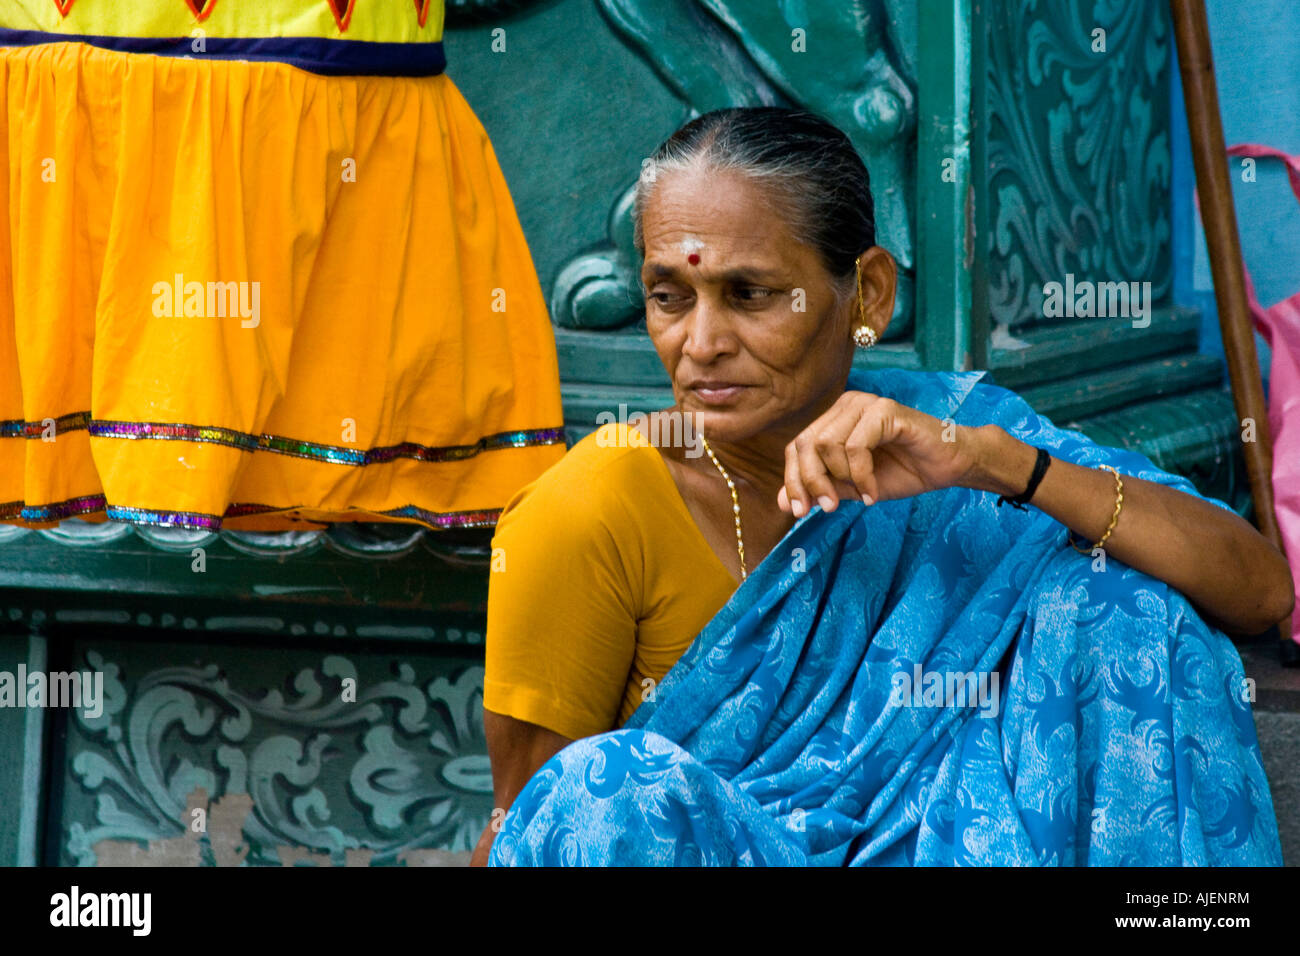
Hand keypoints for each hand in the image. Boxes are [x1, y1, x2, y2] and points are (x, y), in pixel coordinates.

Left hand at [777, 391, 982, 514]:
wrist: (949, 465)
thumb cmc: (904, 471)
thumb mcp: (853, 486)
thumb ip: (820, 489)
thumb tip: (781, 503)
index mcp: (834, 419)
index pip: (796, 447)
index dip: (793, 480)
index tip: (799, 511)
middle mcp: (846, 405)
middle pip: (806, 444)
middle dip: (811, 482)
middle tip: (827, 508)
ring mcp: (865, 404)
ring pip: (827, 445)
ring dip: (841, 480)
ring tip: (861, 496)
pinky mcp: (885, 411)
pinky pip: (856, 447)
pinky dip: (861, 477)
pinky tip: (873, 492)